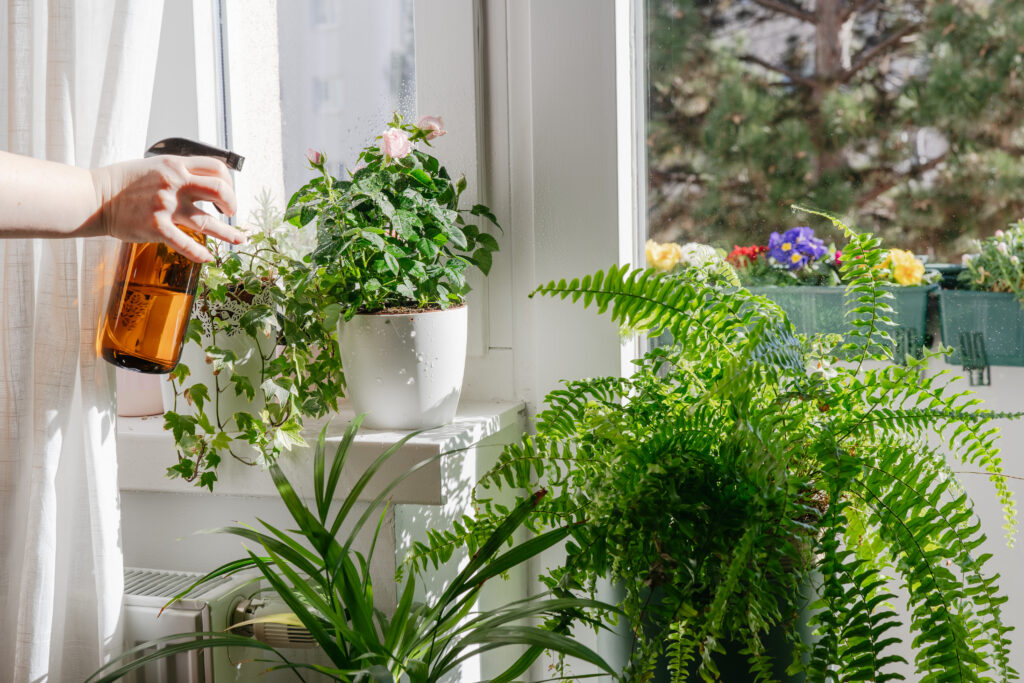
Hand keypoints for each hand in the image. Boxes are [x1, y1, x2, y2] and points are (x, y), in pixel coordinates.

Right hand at [89, 155, 245, 262]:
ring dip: (227, 233)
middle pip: (220, 191)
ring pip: (207, 222)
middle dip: (232, 203)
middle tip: (232, 212)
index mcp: (175, 166)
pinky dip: (199, 253)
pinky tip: (207, 257)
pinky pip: (186, 243)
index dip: (228, 181)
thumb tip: (201, 181)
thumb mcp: (154, 166)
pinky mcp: (156, 227)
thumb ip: (178, 172)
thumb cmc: (122, 183)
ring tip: (239, 239)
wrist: (94, 197)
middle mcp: (174, 184)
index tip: (227, 192)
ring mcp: (166, 206)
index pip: (216, 167)